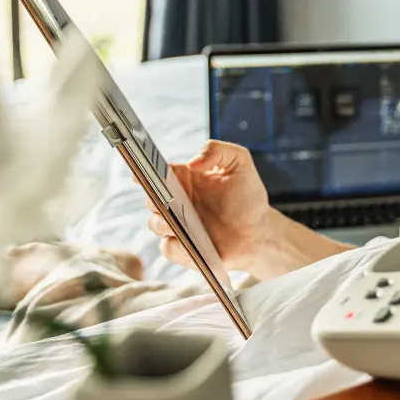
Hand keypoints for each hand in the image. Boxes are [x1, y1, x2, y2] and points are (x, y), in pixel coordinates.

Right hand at [147, 140, 282, 273]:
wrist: (258, 230)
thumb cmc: (247, 196)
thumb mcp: (239, 163)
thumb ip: (217, 150)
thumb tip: (193, 163)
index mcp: (184, 179)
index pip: (157, 172)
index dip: (143, 170)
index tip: (141, 172)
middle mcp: (176, 201)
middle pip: (150, 199)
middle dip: (152, 199)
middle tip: (163, 199)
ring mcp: (177, 226)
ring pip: (156, 224)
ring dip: (163, 223)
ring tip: (178, 222)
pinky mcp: (182, 249)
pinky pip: (169, 248)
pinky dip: (176, 246)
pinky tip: (189, 244)